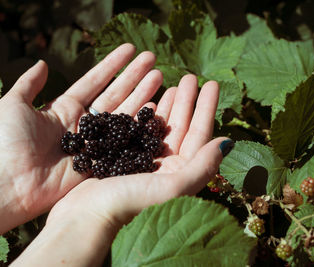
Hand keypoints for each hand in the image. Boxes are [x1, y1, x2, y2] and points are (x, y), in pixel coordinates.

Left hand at [0, 44, 163, 216]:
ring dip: (142, 95)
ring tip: (159, 77)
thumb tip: (43, 62)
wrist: (13, 182)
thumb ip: (30, 83)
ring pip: (123, 114)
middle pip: (115, 94)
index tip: (130, 49)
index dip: (112, 65)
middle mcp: (84, 123)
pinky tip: (155, 110)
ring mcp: (95, 142)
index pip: (95, 81)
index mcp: (66, 108)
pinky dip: (139, 126)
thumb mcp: (14, 105)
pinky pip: (124, 142)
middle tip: (152, 59)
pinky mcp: (101, 161)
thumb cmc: (11, 143)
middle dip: (134, 76)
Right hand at [12, 74, 233, 265]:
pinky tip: (148, 100)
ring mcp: (143, 161)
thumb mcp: (171, 187)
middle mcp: (164, 167)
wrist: (85, 216)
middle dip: (187, 101)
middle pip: (180, 127)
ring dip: (167, 105)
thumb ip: (201, 167)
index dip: (207, 108)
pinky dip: (144, 114)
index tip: (212, 84)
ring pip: (160, 127)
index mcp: (179, 173)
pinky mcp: (123, 157)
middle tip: (190, 76)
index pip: (199, 135)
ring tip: (171, 83)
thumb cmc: (127, 203)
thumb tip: (228, 142)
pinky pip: (139, 130)